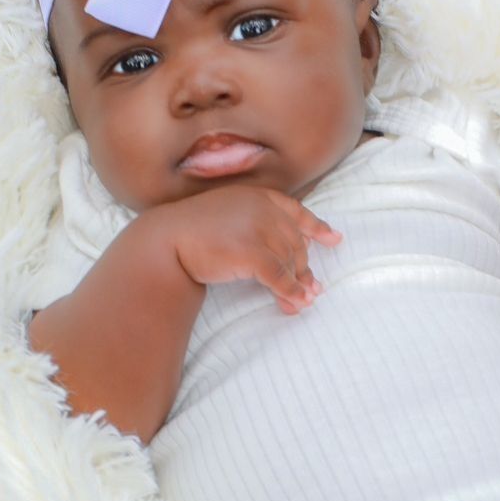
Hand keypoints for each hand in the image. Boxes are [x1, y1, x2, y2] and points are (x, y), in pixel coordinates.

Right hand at [146, 184, 341, 314]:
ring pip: (289, 262)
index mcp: (258, 197)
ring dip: (299, 285)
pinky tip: (295, 304)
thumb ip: (252, 226)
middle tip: (312, 290)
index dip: (317, 227)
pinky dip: (290, 292)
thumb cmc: (191, 231)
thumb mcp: (227, 216)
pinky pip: (279, 277)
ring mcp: (258, 229)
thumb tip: (278, 259)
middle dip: (304, 269)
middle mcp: (263, 209)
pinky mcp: (251, 252)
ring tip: (304, 302)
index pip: (296, 211)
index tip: (334, 239)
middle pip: (295, 243)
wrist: (165, 238)